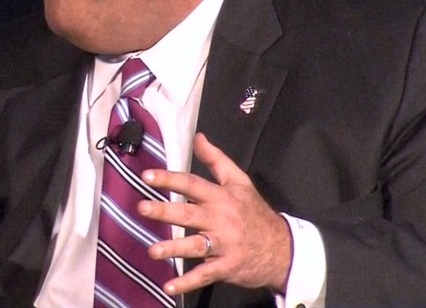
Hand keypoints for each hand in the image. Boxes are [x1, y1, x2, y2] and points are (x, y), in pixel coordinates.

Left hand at [138, 133, 290, 295]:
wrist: (283, 248)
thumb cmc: (255, 212)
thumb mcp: (240, 181)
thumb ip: (216, 159)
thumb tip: (197, 137)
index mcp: (222, 197)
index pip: (193, 184)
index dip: (170, 179)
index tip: (147, 176)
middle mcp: (221, 219)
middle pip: (190, 214)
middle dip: (164, 211)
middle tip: (142, 208)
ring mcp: (224, 245)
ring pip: (195, 246)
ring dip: (173, 249)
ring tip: (152, 251)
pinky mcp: (226, 267)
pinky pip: (204, 275)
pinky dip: (187, 283)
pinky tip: (169, 287)